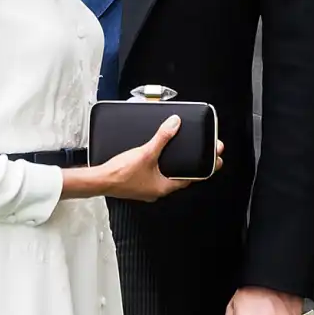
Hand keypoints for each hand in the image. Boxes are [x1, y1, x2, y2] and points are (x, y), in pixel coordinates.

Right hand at [101, 116, 223, 202]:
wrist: (99, 180)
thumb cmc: (119, 174)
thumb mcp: (146, 152)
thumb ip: (162, 137)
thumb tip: (175, 124)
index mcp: (164, 187)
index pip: (191, 178)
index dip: (204, 168)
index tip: (214, 160)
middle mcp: (158, 190)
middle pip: (182, 177)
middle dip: (193, 166)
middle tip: (204, 155)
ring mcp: (148, 189)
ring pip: (169, 177)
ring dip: (177, 167)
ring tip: (184, 156)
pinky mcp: (138, 184)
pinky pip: (156, 176)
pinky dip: (162, 167)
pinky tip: (159, 159)